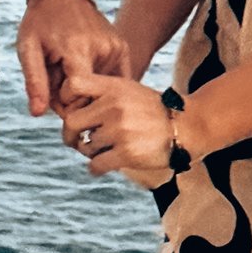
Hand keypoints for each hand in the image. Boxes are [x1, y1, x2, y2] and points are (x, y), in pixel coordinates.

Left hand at [17, 0, 122, 116]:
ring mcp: (117, 50)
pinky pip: (111, 82)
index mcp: (79, 50)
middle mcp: (104, 50)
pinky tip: (83, 71)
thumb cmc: (40, 22)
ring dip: (86, 90)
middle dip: (73, 97)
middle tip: (58, 77)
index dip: (63, 101)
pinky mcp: (123, 50)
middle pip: (91, 97)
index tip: (51, 90)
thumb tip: (38, 114)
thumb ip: (34, 81)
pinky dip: (97, 83)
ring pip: (102, 91)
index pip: (78, 97)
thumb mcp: (28, 48)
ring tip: (69, 70)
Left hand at [58, 67, 186, 185]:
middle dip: (70, 135)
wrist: (186, 126)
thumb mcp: (129, 89)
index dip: (65, 98)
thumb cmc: (152, 109)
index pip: (73, 84)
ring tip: (105, 149)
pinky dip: (96, 168)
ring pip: (86, 146)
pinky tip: (104, 165)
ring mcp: (120, 130)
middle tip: (76, 140)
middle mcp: (114, 106)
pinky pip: (96, 165)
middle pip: (71, 122)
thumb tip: (68, 106)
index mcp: (113, 87)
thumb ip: (102, 93)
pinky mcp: (126, 153)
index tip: (71, 110)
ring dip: (91, 152)